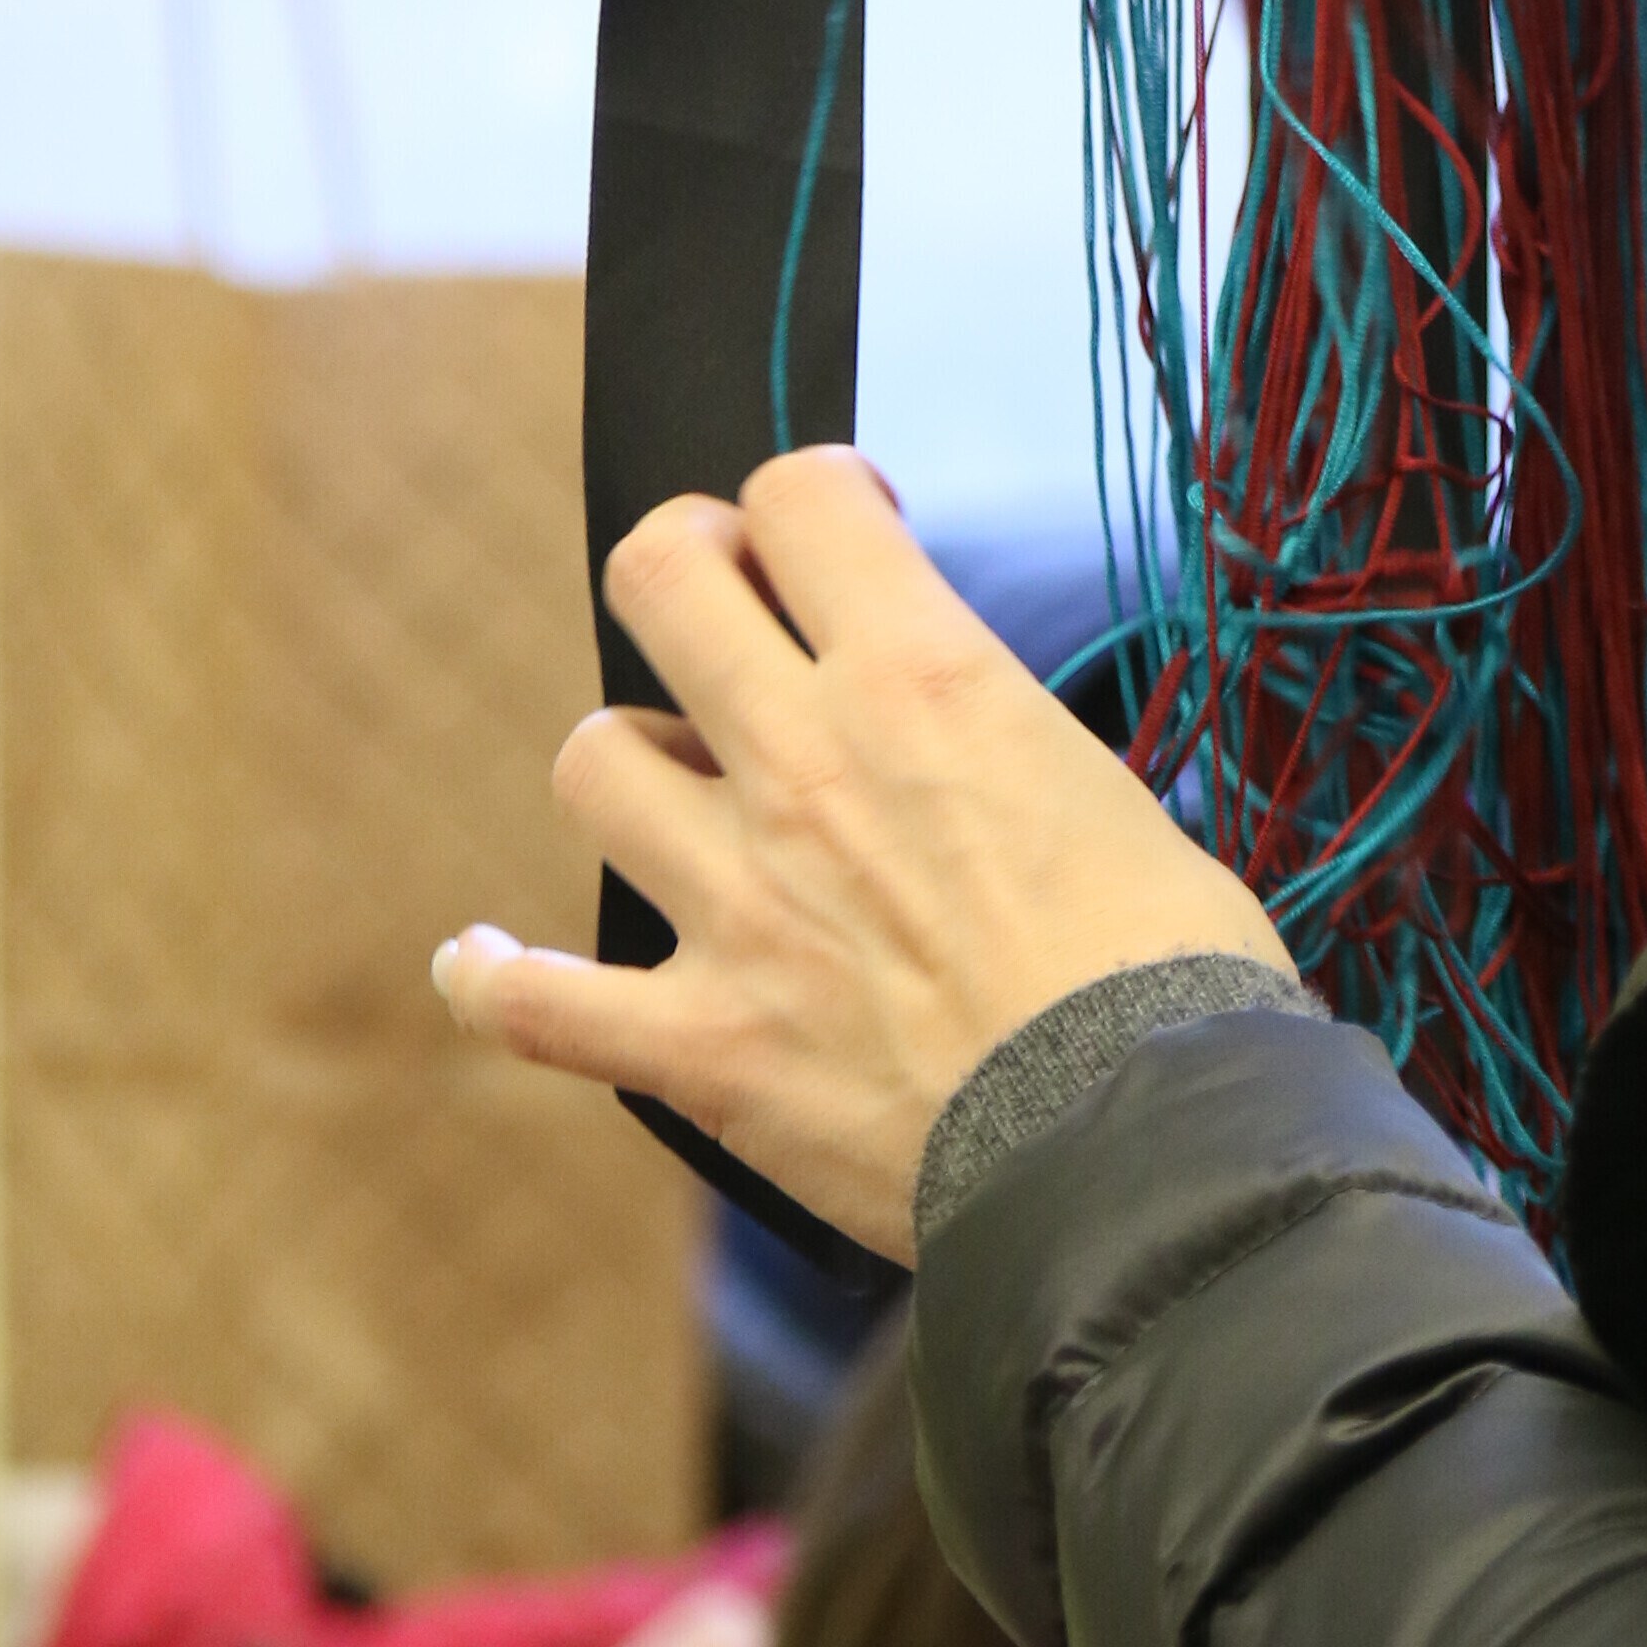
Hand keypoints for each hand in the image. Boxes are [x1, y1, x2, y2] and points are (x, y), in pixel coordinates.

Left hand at [433, 449, 1282, 1260]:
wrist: (1140, 1149)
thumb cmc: (1169, 973)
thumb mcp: (1106, 788)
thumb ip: (1000, 742)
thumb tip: (965, 750)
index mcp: (923, 683)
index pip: (801, 498)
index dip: (815, 497)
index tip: (845, 532)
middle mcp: (805, 765)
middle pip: (662, 579)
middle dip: (690, 566)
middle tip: (731, 606)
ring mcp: (736, 903)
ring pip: (593, 763)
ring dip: (634, 765)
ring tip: (681, 792)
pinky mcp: (702, 1042)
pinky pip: (536, 1004)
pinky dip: (496, 981)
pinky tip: (476, 964)